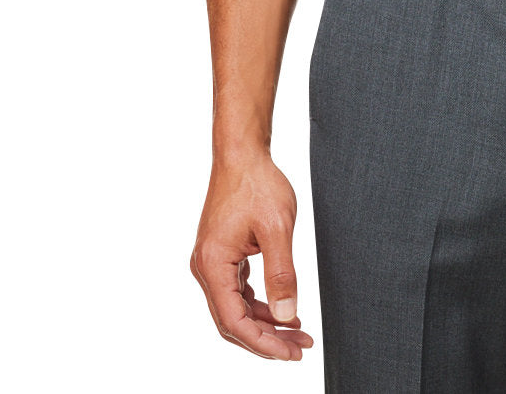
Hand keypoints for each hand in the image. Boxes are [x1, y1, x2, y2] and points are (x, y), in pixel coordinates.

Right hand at [190, 151, 314, 360]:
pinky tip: (283, 309)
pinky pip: (238, 291)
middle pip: (232, 321)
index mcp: (213, 264)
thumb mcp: (277, 228)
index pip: (234, 321)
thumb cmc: (257, 184)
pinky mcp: (222, 255)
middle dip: (266, 339)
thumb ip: (282, 274)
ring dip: (265, 323)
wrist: (242, 154)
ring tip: (298, 332)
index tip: (290, 353)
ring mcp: (212, 262)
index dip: (263, 343)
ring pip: (236, 308)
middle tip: (299, 348)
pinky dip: (259, 304)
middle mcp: (206, 267)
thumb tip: (286, 315)